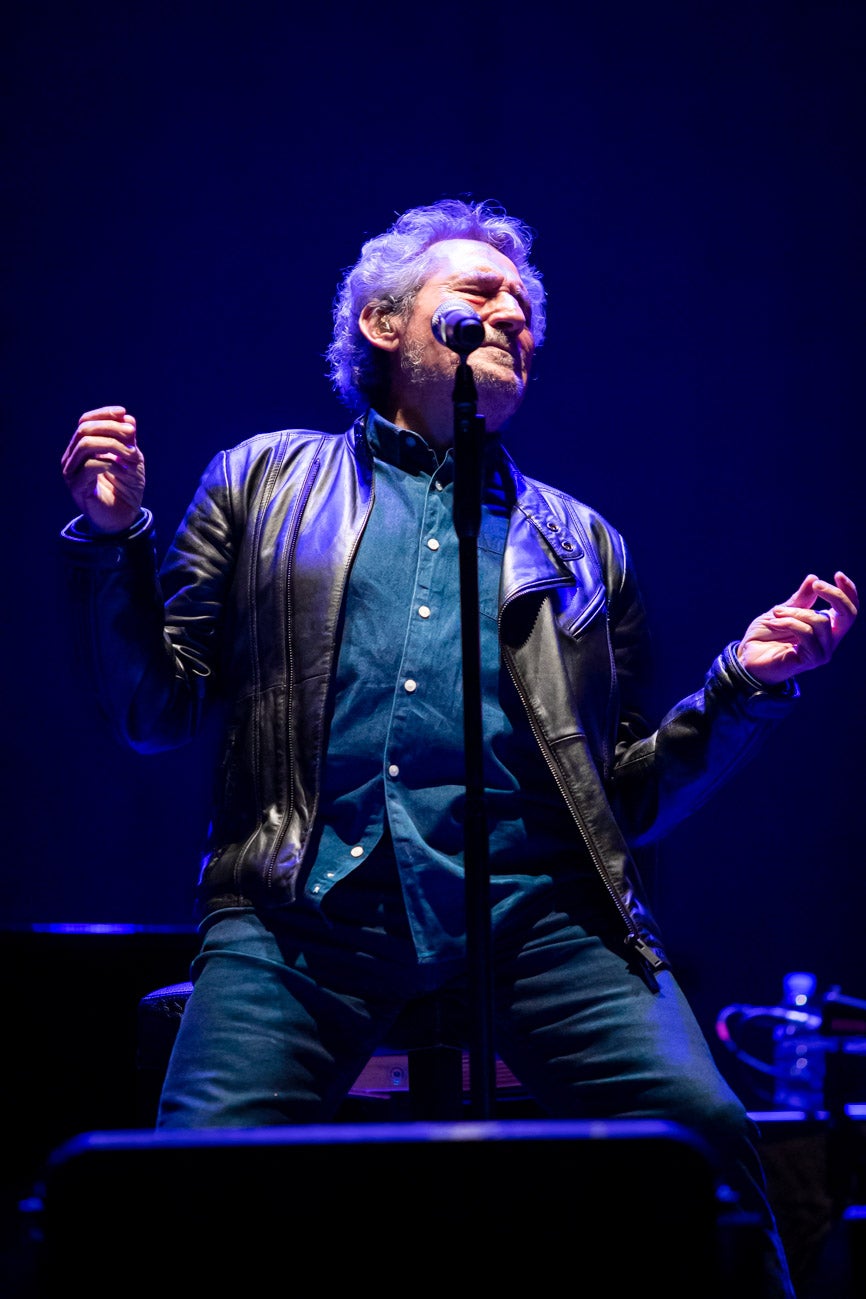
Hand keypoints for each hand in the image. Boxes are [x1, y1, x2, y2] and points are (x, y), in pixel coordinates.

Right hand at [61, 405, 144, 532]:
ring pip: (86, 444)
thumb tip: (127, 417)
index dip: (103, 414)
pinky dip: (111, 464)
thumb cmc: (126, 487)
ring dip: (114, 446)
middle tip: (132, 436)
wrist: (124, 517)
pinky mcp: (76, 487)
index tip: (123, 412)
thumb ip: (128, 439)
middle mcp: (71, 458)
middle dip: (111, 428)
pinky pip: (90, 465)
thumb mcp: (131, 457)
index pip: (84, 421)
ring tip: (132, 457)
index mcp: (81, 448)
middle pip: (84, 429)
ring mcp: (71, 472)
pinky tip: (123, 472)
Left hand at [737, 571, 858, 684]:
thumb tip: (813, 578)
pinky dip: (788, 622)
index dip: (848, 592)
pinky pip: (807, 633)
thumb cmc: (765, 636)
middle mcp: (829, 641)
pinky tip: (773, 623)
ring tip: (775, 613)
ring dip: (795, 612)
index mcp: (826, 628)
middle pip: (848, 615)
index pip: (849, 611)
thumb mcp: (781, 611)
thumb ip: (799, 600)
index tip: (837, 575)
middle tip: (816, 585)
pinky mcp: (812, 660)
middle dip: (834, 595)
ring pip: (821, 620)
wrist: (748, 657)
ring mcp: (823, 652)